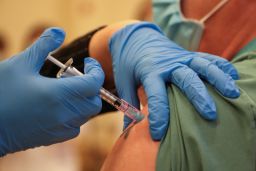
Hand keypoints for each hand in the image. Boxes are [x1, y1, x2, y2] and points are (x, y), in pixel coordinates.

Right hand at [0, 28, 103, 155]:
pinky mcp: (53, 138)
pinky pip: (76, 127)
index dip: (96, 70)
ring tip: (63, 91)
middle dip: (91, 86)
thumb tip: (59, 31)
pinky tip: (58, 107)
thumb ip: (43, 46)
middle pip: (95, 101)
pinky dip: (75, 115)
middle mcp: (65, 114)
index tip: (88, 62)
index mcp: (60, 94)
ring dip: (83, 100)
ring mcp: (60, 129)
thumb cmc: (0, 93)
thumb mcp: (21, 63)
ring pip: (86, 114)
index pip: (95, 83)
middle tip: (73, 77)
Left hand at [109, 22, 239, 139]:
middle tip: (210, 115)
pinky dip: (221, 66)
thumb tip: (130, 129)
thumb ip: (128, 103)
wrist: (136, 37)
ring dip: (217, 79)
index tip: (158, 135)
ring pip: (202, 66)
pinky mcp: (188, 54)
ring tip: (231, 94)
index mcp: (149, 71)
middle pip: (186, 79)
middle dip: (198, 97)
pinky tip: (233, 76)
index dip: (158, 116)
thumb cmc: (129, 63)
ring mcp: (180, 57)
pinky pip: (207, 58)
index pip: (156, 95)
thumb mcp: (124, 81)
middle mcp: (168, 63)